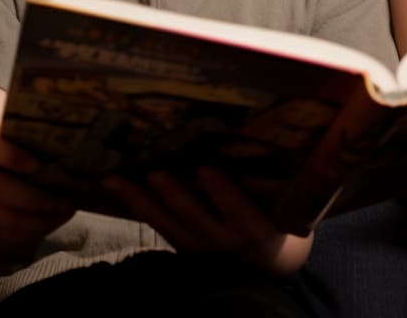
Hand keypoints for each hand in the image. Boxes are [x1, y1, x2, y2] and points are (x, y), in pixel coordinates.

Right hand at [0, 117, 75, 256]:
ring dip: (35, 216)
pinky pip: (2, 229)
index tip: (36, 164)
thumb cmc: (38, 143)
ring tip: (66, 209)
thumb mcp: (44, 133)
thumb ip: (56, 136)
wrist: (23, 172)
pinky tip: (52, 219)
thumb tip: (93, 152)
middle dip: (31, 197)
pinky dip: (31, 228)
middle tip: (65, 200)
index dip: (6, 153)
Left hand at [105, 167, 311, 274]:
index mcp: (259, 232)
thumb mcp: (289, 209)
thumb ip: (276, 185)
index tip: (206, 170)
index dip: (223, 194)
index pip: (241, 213)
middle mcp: (228, 243)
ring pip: (169, 224)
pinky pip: (159, 228)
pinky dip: (138, 207)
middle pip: (197, 219)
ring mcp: (202, 248)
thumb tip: (265, 136)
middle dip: (175, 196)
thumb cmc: (282, 222)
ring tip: (116, 181)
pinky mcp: (184, 250)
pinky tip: (116, 187)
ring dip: (142, 202)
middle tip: (155, 173)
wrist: (273, 270)